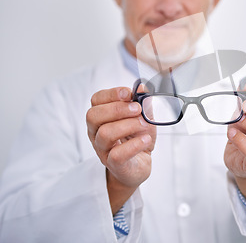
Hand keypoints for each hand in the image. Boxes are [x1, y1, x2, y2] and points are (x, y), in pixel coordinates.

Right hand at [86, 87, 155, 211]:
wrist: (141, 164)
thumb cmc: (138, 137)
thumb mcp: (144, 116)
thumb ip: (143, 102)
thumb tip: (142, 88)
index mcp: (102, 116)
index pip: (96, 100)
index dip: (111, 94)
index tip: (128, 93)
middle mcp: (97, 132)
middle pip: (93, 116)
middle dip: (117, 109)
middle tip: (137, 109)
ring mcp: (103, 149)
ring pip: (104, 133)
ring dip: (128, 125)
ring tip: (143, 125)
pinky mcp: (113, 164)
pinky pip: (117, 154)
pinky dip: (134, 145)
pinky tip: (145, 140)